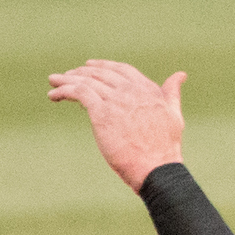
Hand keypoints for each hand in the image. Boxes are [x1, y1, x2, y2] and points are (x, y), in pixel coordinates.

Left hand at [47, 59, 185, 192]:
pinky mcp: (102, 113)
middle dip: (81, 72)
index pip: (121, 70)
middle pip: (100, 73)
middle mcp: (131, 90)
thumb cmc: (166, 148)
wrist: (157, 168)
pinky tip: (53, 95)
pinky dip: (63, 91)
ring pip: (86, 81)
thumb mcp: (174, 114)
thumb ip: (172, 93)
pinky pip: (78, 93)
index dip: (103, 66)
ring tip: (53, 81)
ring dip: (66, 79)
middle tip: (66, 76)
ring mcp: (116, 100)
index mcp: (147, 89)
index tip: (89, 66)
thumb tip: (180, 75)